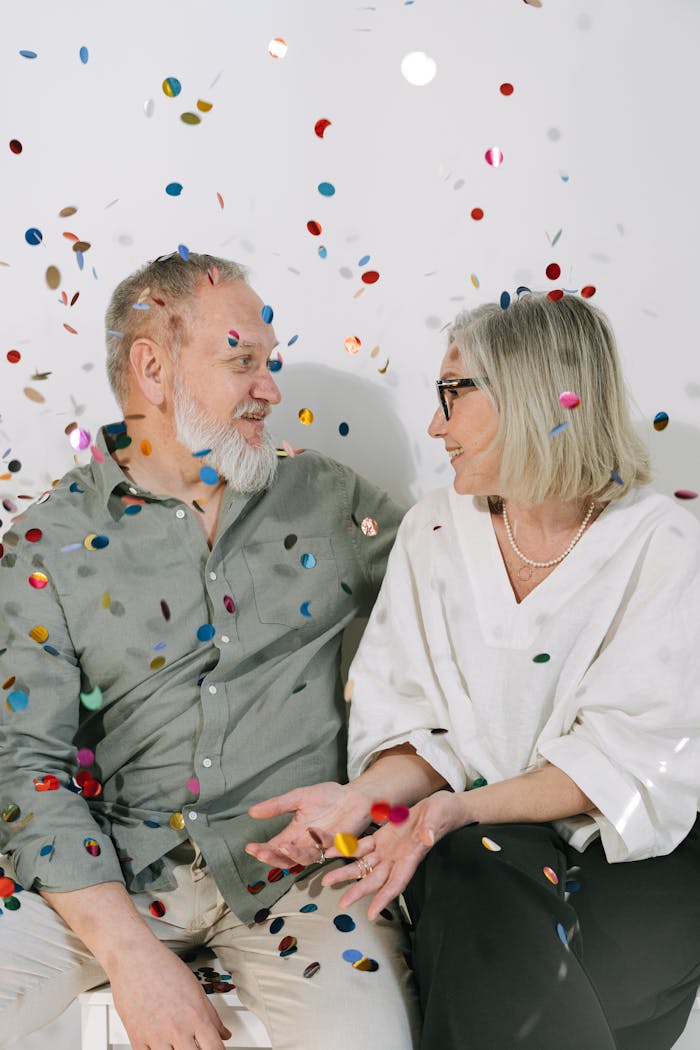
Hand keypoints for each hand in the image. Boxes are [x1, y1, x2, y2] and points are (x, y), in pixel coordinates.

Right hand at [108, 941, 231, 1049]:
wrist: (133, 958)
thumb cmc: (163, 967)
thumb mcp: (196, 988)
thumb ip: (212, 1016)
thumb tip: (223, 1034)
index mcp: (196, 1015)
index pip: (214, 1049)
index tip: (216, 1049)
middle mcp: (177, 1028)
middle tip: (196, 1045)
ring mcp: (156, 1036)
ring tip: (177, 1044)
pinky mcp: (137, 1038)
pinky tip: (161, 1046)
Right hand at [246, 781, 372, 867]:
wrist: (354, 795)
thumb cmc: (328, 797)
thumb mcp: (298, 797)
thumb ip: (277, 806)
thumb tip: (252, 812)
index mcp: (295, 834)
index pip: (275, 847)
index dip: (263, 850)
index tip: (250, 848)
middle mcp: (307, 844)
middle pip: (287, 859)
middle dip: (274, 857)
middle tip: (262, 852)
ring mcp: (324, 845)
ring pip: (307, 858)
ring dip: (295, 854)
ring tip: (284, 847)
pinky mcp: (341, 842)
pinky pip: (330, 845)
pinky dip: (321, 839)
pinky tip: (311, 831)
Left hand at [321, 790, 469, 919]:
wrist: (441, 807)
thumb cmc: (444, 813)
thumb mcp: (438, 816)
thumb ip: (431, 828)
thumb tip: (427, 838)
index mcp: (411, 857)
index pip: (396, 883)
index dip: (383, 898)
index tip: (371, 912)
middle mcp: (397, 858)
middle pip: (375, 879)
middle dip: (358, 891)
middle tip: (342, 903)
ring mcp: (389, 850)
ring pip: (364, 865)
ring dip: (346, 872)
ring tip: (328, 879)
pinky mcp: (383, 838)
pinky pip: (362, 846)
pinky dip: (347, 849)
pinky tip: (333, 851)